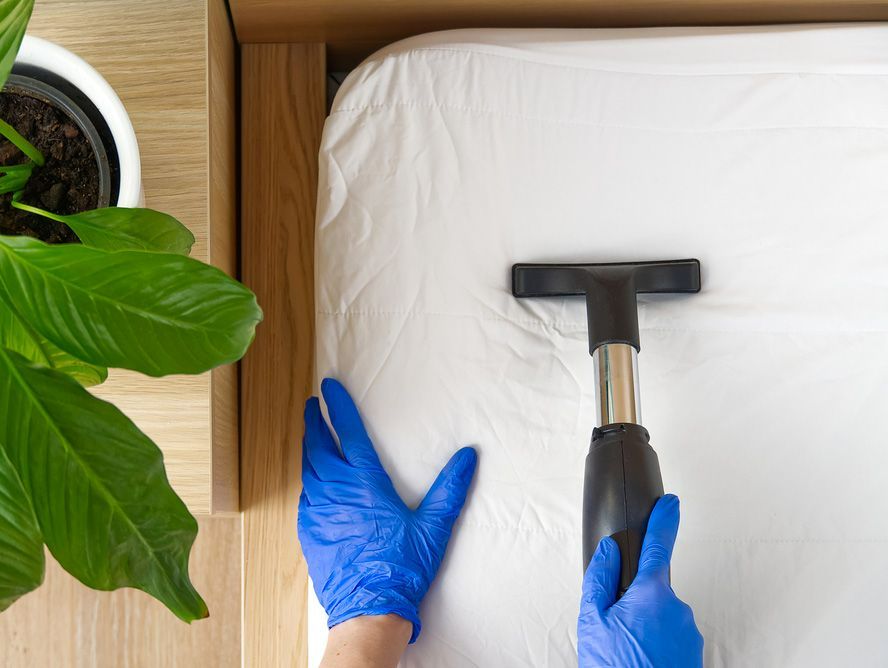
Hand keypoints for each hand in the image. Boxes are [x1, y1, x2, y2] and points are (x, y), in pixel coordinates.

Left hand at [298, 378, 477, 643]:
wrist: (368, 610)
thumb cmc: (402, 568)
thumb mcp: (434, 527)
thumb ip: (450, 488)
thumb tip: (468, 456)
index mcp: (364, 483)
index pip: (349, 433)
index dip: (339, 406)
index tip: (329, 386)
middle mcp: (335, 491)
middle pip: (319, 445)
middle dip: (316, 421)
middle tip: (314, 405)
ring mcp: (318, 511)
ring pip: (309, 469)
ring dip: (309, 448)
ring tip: (312, 436)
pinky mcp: (309, 531)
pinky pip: (306, 496)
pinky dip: (309, 480)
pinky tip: (314, 482)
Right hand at [578, 494, 702, 667]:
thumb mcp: (593, 622)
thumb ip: (601, 580)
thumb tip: (611, 552)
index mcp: (652, 595)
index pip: (659, 546)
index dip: (665, 520)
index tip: (671, 503)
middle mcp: (678, 610)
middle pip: (652, 592)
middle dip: (635, 603)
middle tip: (615, 631)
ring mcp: (689, 635)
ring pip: (661, 618)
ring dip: (645, 629)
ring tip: (626, 654)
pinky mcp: (694, 656)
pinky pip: (671, 640)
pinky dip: (656, 647)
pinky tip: (641, 661)